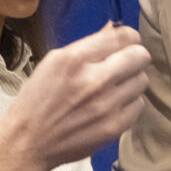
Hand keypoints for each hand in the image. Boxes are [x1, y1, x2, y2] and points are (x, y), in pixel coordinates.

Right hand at [1, 25, 149, 170]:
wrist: (29, 142)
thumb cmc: (38, 100)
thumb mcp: (53, 62)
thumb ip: (86, 46)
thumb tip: (115, 28)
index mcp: (74, 58)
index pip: (123, 36)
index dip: (129, 38)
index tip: (125, 44)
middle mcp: (93, 79)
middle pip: (140, 56)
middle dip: (134, 57)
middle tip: (124, 65)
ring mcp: (106, 105)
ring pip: (142, 80)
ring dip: (131, 81)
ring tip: (114, 87)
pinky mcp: (114, 126)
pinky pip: (138, 105)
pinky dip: (129, 103)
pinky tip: (112, 105)